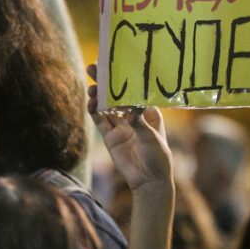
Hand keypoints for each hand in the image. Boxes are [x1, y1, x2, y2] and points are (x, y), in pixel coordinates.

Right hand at [87, 64, 172, 192]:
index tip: (115, 66)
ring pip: (107, 106)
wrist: (149, 182)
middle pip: (117, 96)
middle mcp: (134, 116)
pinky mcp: (111, 138)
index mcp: (149, 112)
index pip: (135, 91)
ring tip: (92, 86)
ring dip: (99, 95)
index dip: (125, 79)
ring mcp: (121, 127)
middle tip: (94, 67)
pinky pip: (100, 121)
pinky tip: (90, 102)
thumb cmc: (158, 158)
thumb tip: (134, 105)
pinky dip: (94, 111)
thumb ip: (140, 122)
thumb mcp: (152, 137)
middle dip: (106, 82)